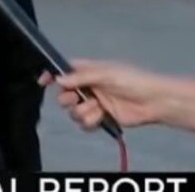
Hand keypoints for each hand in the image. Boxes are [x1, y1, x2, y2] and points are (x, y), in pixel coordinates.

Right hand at [38, 59, 169, 131]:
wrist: (152, 101)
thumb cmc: (132, 80)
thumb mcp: (106, 74)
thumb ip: (81, 77)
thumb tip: (59, 79)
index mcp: (90, 71)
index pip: (66, 71)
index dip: (53, 75)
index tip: (43, 81)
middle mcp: (89, 87)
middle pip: (65, 95)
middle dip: (68, 99)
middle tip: (78, 99)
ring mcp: (95, 103)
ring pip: (74, 112)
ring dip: (83, 112)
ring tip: (97, 109)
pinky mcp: (100, 118)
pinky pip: (84, 124)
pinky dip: (90, 122)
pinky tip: (101, 117)